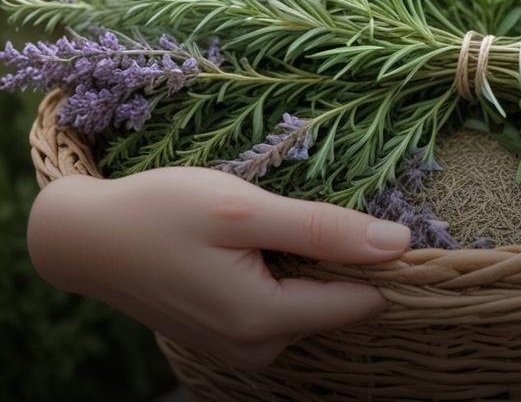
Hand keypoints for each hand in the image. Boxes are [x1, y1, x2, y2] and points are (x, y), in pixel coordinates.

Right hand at [27, 167, 410, 368]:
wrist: (85, 238)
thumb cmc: (160, 212)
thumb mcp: (244, 209)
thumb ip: (324, 230)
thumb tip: (399, 245)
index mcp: (265, 321)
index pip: (365, 302)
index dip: (381, 261)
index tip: (378, 219)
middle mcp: (258, 349)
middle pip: (339, 303)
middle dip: (336, 258)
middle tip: (295, 214)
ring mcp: (242, 349)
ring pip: (311, 303)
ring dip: (305, 264)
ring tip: (263, 227)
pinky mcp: (230, 338)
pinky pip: (282, 306)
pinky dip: (281, 274)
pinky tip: (250, 247)